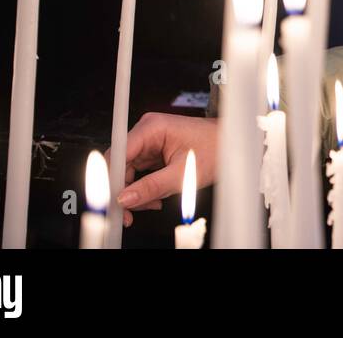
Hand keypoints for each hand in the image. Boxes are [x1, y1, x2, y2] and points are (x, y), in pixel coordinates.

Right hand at [108, 112, 218, 227]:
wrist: (233, 144)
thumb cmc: (216, 149)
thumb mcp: (183, 174)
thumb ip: (151, 187)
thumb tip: (125, 198)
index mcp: (152, 128)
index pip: (117, 154)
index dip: (109, 178)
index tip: (109, 199)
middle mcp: (147, 132)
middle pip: (120, 165)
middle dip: (124, 191)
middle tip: (128, 213)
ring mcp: (150, 142)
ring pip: (128, 172)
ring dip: (136, 192)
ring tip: (152, 204)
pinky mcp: (154, 152)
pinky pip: (139, 173)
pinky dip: (144, 188)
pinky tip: (155, 198)